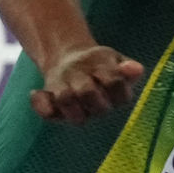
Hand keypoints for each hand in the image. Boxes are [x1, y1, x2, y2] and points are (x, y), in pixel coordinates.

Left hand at [29, 43, 146, 121]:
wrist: (71, 61)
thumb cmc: (98, 62)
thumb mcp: (112, 57)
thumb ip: (125, 66)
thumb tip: (136, 69)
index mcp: (116, 96)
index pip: (119, 92)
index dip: (111, 80)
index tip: (104, 68)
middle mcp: (98, 107)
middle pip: (93, 100)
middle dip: (87, 86)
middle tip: (82, 73)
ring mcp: (77, 112)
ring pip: (73, 112)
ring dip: (66, 94)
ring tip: (63, 80)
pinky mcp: (57, 113)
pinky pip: (49, 115)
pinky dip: (41, 103)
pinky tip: (36, 91)